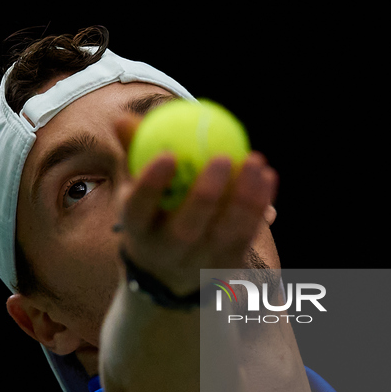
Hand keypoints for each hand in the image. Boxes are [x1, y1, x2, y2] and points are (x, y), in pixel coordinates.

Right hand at [114, 115, 277, 295]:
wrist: (169, 271)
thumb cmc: (153, 212)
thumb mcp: (138, 187)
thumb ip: (136, 152)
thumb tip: (123, 120)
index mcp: (138, 230)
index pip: (139, 210)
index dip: (151, 185)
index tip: (168, 154)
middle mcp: (167, 253)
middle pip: (186, 230)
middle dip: (205, 195)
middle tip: (222, 157)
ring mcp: (199, 264)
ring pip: (224, 234)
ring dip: (243, 198)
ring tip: (254, 160)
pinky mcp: (227, 266)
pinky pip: (247, 235)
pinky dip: (259, 206)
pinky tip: (267, 176)